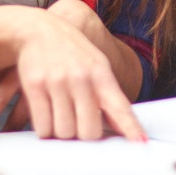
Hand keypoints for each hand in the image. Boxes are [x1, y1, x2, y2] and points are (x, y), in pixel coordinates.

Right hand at [0, 8, 144, 140]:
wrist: (38, 30)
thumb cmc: (71, 54)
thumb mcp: (95, 66)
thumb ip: (108, 96)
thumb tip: (122, 130)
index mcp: (101, 74)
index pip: (120, 106)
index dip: (130, 128)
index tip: (140, 144)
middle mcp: (81, 78)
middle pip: (89, 131)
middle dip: (83, 135)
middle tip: (78, 125)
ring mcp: (57, 82)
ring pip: (64, 132)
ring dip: (61, 132)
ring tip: (60, 116)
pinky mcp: (35, 86)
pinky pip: (42, 126)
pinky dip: (44, 129)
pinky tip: (46, 116)